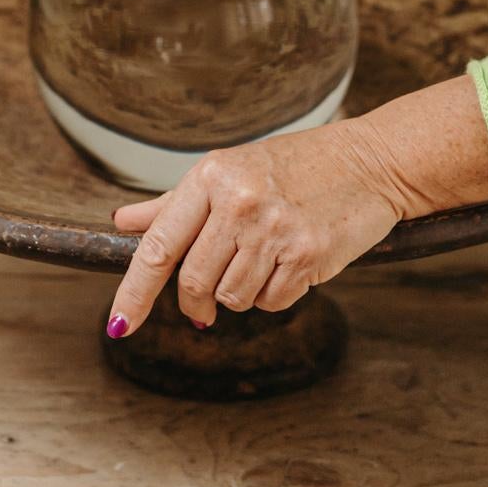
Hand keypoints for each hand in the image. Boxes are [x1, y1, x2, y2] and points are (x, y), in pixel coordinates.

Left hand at [105, 73, 487, 336]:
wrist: (369, 160)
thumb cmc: (295, 165)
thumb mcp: (230, 171)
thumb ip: (174, 204)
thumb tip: (124, 223)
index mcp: (211, 176)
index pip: (159, 247)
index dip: (134, 292)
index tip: (118, 326)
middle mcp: (239, 201)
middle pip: (194, 283)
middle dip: (197, 302)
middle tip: (209, 301)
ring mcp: (274, 229)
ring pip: (233, 298)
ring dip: (243, 292)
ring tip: (266, 257)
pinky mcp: (307, 254)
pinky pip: (271, 302)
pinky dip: (276, 294)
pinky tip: (292, 262)